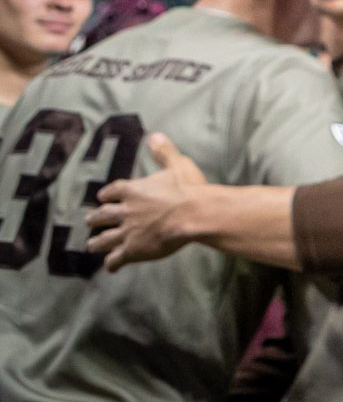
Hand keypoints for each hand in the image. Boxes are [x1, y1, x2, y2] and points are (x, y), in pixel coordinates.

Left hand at [86, 133, 206, 269]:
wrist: (195, 214)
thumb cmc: (189, 189)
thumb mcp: (178, 165)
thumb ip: (164, 152)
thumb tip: (154, 136)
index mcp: (134, 191)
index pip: (113, 191)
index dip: (107, 195)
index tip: (102, 197)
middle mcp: (125, 211)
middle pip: (103, 216)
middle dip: (95, 219)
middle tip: (89, 221)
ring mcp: (127, 232)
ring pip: (104, 239)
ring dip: (97, 242)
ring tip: (91, 245)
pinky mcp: (134, 249)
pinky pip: (117, 259)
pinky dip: (112, 263)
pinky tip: (111, 266)